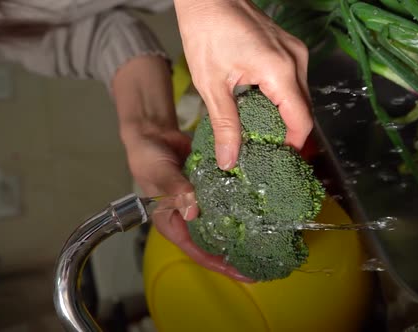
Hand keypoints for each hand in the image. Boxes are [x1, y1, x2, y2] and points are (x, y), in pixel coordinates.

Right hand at [112, 55, 253, 282]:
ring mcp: (201, 204)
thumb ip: (176, 189)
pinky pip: (227, 201)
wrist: (153, 133)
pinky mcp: (211, 189)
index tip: (244, 273)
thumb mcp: (159, 173)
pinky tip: (261, 207)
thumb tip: (193, 211)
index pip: (197, 251)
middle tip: (265, 260)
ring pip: (223, 224)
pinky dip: (242, 205)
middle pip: (214, 243)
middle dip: (237, 253)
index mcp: (173, 223)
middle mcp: (188, 219)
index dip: (220, 264)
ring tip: (269, 238)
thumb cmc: (147, 157)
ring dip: (243, 231)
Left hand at [174, 0, 312, 169]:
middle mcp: (296, 60)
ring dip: (284, 115)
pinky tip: (261, 107)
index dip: (294, 145)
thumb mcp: (212, 85)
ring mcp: (295, 51)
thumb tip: (229, 160)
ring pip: (300, 95)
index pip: (301, 119)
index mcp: (280, 71)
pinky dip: (282, 97)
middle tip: (266, 151)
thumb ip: (225, 125)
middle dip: (288, 133)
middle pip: (303, 109)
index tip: (279, 161)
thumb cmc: (206, 32)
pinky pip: (294, 80)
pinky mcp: (289, 47)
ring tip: (261, 133)